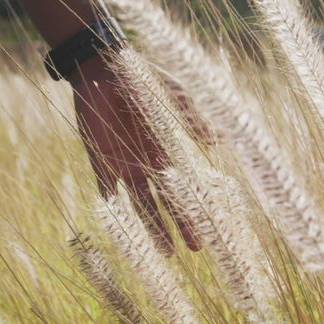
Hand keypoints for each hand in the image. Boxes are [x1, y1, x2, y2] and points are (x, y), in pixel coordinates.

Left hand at [69, 54, 200, 253]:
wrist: (104, 70)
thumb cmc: (143, 80)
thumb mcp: (174, 97)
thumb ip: (193, 119)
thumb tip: (222, 137)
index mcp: (169, 149)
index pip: (186, 185)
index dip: (197, 205)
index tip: (211, 226)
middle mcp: (149, 162)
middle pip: (168, 201)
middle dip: (181, 224)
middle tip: (194, 249)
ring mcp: (125, 164)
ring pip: (141, 205)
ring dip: (153, 227)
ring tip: (165, 252)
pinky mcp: (100, 161)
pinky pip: (107, 191)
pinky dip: (113, 209)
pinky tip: (122, 231)